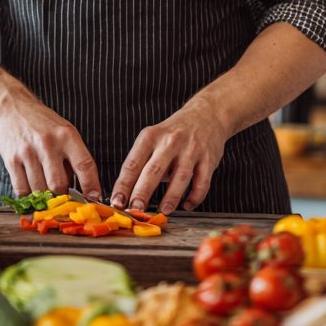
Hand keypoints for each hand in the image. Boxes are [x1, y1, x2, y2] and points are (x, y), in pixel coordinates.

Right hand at [0, 99, 101, 198]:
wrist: (13, 110)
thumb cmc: (43, 124)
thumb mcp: (65, 133)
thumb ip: (72, 159)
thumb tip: (79, 190)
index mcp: (67, 136)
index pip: (84, 165)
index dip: (91, 185)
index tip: (93, 198)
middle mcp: (48, 144)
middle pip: (59, 184)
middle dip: (63, 195)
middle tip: (63, 196)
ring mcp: (28, 153)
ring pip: (40, 190)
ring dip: (45, 197)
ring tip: (46, 189)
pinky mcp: (12, 161)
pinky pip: (22, 190)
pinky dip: (29, 197)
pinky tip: (33, 193)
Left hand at [110, 101, 226, 214]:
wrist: (206, 114)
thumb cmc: (174, 132)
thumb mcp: (154, 138)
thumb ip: (144, 162)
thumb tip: (129, 194)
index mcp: (150, 137)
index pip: (132, 164)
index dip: (123, 185)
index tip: (116, 202)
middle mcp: (170, 142)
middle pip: (153, 170)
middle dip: (142, 193)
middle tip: (135, 209)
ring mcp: (191, 150)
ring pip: (180, 177)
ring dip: (171, 197)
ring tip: (163, 211)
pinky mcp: (209, 159)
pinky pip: (202, 182)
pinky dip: (194, 197)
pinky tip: (187, 205)